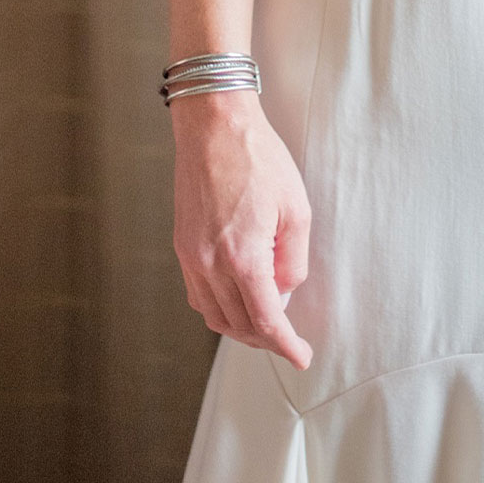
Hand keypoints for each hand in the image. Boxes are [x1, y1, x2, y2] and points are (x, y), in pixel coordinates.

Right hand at [170, 91, 312, 367]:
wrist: (213, 125)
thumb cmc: (258, 159)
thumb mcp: (295, 208)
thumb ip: (293, 260)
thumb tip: (285, 291)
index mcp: (243, 257)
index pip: (266, 321)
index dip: (285, 345)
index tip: (301, 357)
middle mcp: (211, 264)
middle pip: (238, 325)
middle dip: (266, 339)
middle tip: (289, 339)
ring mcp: (191, 256)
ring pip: (214, 315)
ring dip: (240, 327)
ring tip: (266, 321)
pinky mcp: (182, 245)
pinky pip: (198, 294)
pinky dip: (219, 307)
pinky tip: (237, 298)